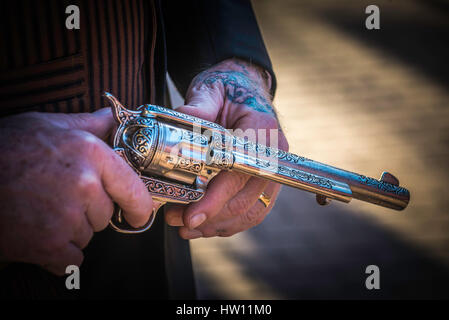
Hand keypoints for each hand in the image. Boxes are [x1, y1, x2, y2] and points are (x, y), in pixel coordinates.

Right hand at [0, 109, 153, 274]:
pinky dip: (56, 254)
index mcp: (91, 154)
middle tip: (55, 197)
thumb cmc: (4, 149)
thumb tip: (111, 118)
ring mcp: (67, 216)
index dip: (139, 206)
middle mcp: (85, 185)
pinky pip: (71, 260)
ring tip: (40, 211)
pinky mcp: (48, 244)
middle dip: (87, 211)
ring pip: (86, 236)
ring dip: (69, 231)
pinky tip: (37, 234)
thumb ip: (87, 125)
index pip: (133, 188)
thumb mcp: (47, 125)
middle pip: (105, 215)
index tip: (140, 215)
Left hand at [165, 58, 288, 238]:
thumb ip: (200, 105)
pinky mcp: (265, 182)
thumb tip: (182, 119)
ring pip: (250, 211)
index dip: (216, 197)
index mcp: (262, 131)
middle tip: (177, 220)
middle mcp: (274, 155)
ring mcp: (273, 171)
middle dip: (210, 216)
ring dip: (217, 225)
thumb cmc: (228, 89)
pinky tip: (205, 226)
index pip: (240, 171)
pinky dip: (229, 223)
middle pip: (245, 198)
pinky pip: (253, 212)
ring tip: (186, 227)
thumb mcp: (211, 89)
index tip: (191, 214)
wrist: (245, 89)